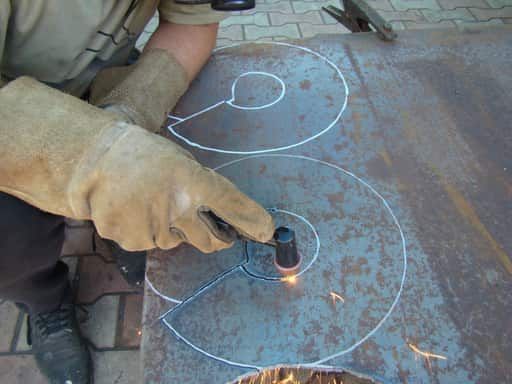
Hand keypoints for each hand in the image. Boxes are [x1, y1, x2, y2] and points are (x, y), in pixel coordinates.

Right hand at [87, 126, 273, 251]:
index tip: (266, 231)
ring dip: (172, 230)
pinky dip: (146, 232)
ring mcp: (152, 228)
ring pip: (175, 242)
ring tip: (151, 204)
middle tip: (214, 231)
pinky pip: (149, 243)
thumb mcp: (180, 162)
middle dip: (217, 240)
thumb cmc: (143, 156)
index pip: (232, 204)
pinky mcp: (130, 240)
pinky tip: (133, 211)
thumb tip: (222, 217)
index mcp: (192, 182)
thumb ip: (201, 190)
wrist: (93, 158)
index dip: (252, 220)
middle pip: (210, 242)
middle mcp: (177, 209)